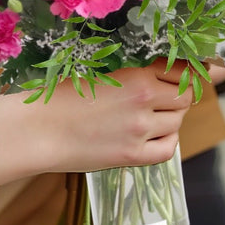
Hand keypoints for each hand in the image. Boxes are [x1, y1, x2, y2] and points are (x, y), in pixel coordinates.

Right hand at [0, 59, 191, 189]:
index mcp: (136, 75)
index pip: (182, 71)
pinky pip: (167, 149)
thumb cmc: (63, 94)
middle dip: (177, 95)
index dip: (184, 73)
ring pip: (177, 122)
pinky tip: (152, 135)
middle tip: (161, 96)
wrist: (40, 127)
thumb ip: (133, 69)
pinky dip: (167, 141)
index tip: (180, 75)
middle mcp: (144, 102)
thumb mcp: (101, 70)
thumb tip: (165, 69)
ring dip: (170, 117)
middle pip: (184, 98)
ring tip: (148, 115)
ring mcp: (139, 131)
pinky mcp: (131, 156)